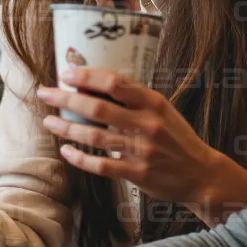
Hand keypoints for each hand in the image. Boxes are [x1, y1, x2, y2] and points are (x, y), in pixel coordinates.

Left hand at [37, 68, 246, 223]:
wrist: (201, 173)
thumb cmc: (177, 138)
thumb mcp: (163, 110)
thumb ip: (135, 99)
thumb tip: (97, 85)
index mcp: (154, 102)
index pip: (115, 83)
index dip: (87, 77)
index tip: (66, 73)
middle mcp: (146, 123)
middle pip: (97, 108)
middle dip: (66, 99)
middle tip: (45, 93)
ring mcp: (141, 149)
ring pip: (94, 136)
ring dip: (67, 128)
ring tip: (50, 122)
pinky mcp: (137, 173)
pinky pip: (101, 165)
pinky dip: (80, 158)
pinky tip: (66, 151)